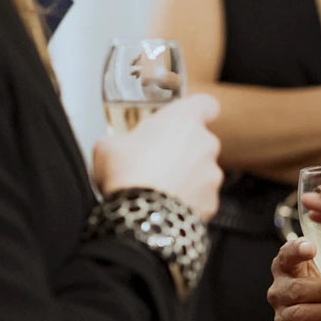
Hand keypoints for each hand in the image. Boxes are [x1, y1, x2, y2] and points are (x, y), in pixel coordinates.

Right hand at [93, 93, 221, 217]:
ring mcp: (212, 174)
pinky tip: (166, 207)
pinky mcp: (211, 202)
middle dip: (183, 150)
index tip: (187, 117)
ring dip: (186, 177)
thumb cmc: (127, 174)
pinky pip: (201, 199)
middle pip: (200, 141)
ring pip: (201, 172)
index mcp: (184, 119)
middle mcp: (205, 143)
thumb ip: (120, 140)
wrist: (141, 216)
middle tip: (156, 161)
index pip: (206, 104)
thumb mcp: (108, 146)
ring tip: (158, 189)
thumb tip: (114, 147)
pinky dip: (188, 202)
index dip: (197, 111)